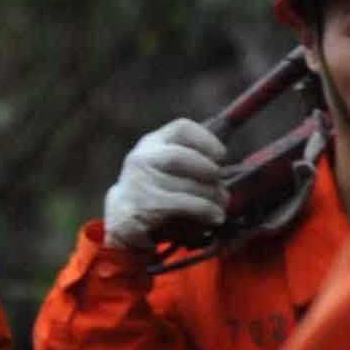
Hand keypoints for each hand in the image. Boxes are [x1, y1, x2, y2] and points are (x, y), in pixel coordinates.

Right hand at [101, 118, 230, 252]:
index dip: (206, 140)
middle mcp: (142, 158)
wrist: (122, 220)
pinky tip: (215, 216)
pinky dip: (205, 210)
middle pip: (180, 157)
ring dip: (211, 195)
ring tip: (222, 204)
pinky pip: (183, 205)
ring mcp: (139, 183)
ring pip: (186, 185)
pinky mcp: (142, 207)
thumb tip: (227, 170)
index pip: (181, 129)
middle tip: (220, 183)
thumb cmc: (156, 192)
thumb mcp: (167, 169)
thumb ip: (191, 162)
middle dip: (207, 169)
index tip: (222, 155)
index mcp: (152, 143)